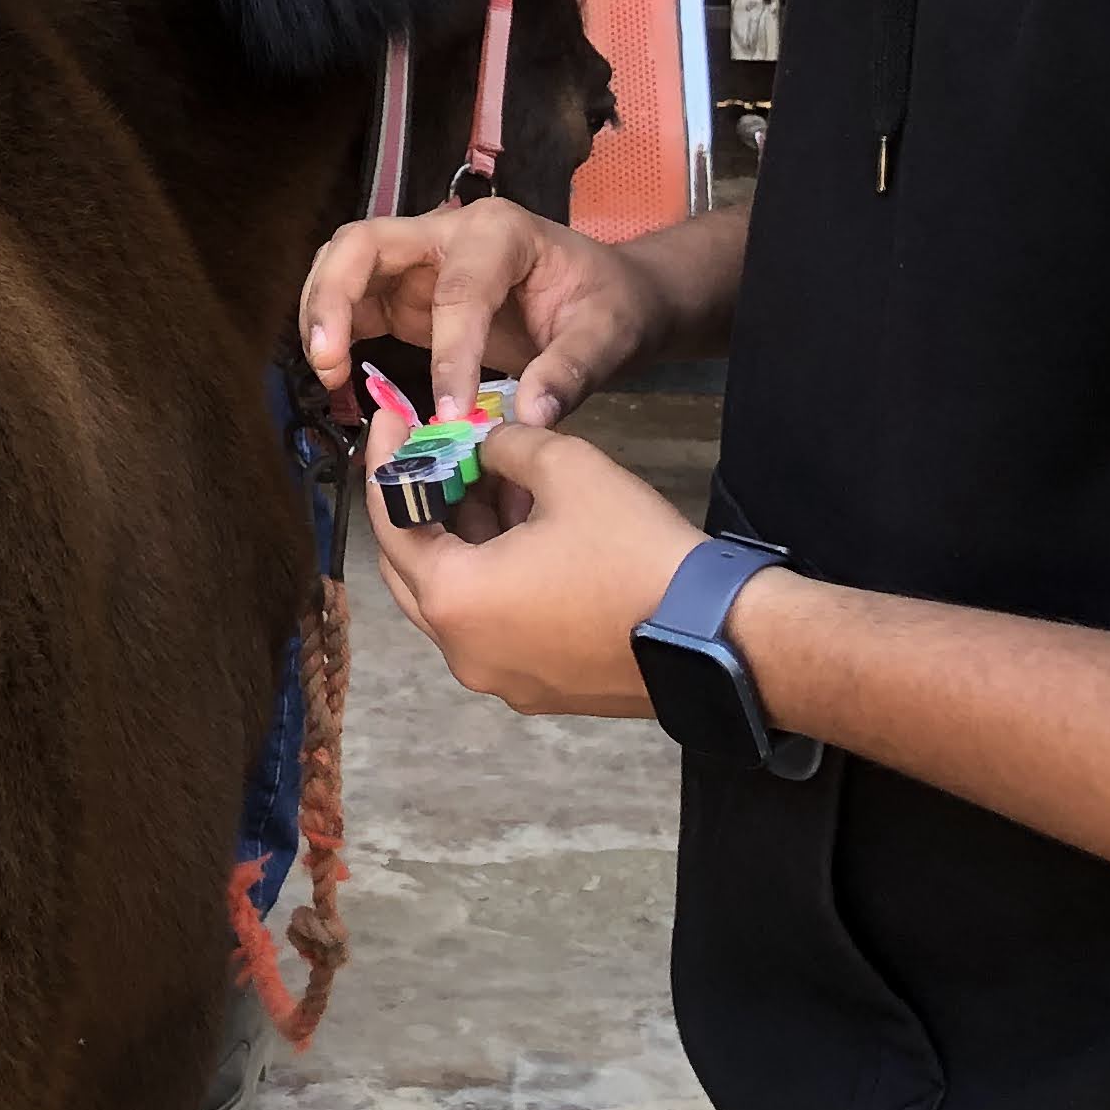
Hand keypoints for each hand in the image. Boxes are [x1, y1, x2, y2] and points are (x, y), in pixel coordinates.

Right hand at [298, 194, 669, 428]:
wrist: (611, 296)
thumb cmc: (610, 306)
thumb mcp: (609, 336)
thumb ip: (571, 372)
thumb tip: (529, 418)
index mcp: (500, 232)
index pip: (459, 289)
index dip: (449, 352)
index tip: (449, 415)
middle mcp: (447, 233)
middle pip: (364, 244)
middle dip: (335, 296)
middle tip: (328, 359)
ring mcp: (420, 261)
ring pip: (346, 266)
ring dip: (323, 314)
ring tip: (326, 373)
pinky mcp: (406, 295)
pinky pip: (356, 303)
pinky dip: (335, 335)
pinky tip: (335, 378)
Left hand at [361, 403, 699, 721]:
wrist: (722, 637)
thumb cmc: (634, 551)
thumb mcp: (566, 469)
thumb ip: (506, 446)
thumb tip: (482, 442)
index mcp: (455, 599)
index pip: (390, 522)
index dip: (387, 463)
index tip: (390, 419)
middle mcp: (462, 651)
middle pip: (412, 566)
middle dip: (421, 503)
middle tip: (438, 453)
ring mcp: (500, 679)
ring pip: (456, 599)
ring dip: (463, 540)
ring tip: (495, 482)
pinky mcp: (540, 690)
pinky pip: (493, 626)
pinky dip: (494, 579)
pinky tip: (527, 534)